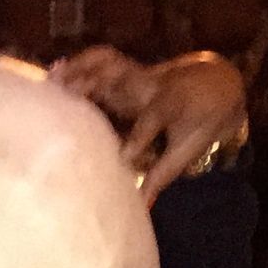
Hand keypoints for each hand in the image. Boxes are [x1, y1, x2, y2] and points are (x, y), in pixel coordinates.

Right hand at [53, 50, 247, 203]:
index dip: (136, 140)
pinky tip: (56, 71)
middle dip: (90, 89)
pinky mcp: (130, 70)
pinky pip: (102, 61)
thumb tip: (143, 206)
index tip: (121, 160)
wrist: (218, 82)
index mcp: (170, 104)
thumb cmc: (203, 120)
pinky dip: (79, 64)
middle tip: (60, 104)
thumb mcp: (189, 149)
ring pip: (106, 64)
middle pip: (118, 80)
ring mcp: (138, 73)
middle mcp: (151, 84)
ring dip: (78, 69)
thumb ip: (162, 175)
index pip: (151, 121)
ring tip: (49, 81)